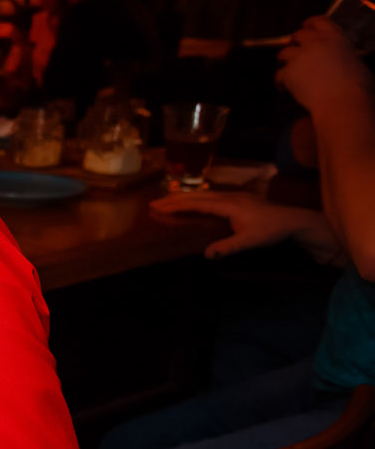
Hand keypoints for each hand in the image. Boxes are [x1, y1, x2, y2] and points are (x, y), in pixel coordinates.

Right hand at [151, 191, 326, 258]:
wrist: (294, 220)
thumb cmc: (271, 231)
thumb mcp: (249, 241)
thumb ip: (228, 247)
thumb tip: (206, 255)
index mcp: (228, 205)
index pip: (197, 204)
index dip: (176, 205)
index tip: (158, 207)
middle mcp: (229, 197)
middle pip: (197, 195)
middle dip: (175, 199)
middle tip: (155, 202)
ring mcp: (236, 195)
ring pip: (205, 193)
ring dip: (186, 196)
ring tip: (169, 199)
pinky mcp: (240, 198)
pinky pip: (213, 194)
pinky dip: (198, 196)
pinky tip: (196, 200)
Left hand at [277, 16, 374, 111]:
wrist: (343, 102)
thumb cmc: (357, 85)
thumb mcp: (355, 60)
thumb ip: (341, 54)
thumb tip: (338, 59)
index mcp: (336, 37)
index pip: (319, 21)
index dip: (310, 24)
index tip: (306, 26)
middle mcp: (316, 42)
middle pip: (298, 34)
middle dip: (295, 42)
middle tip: (296, 51)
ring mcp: (299, 56)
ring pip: (284, 52)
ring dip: (285, 59)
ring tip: (288, 68)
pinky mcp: (288, 72)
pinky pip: (279, 74)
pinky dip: (280, 81)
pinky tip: (283, 88)